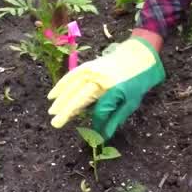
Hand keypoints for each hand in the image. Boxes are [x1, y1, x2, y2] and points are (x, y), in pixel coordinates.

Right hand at [47, 36, 164, 139]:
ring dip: (61, 98)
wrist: (138, 56)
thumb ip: (115, 117)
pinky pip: (72, 75)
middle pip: (80, 95)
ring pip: (73, 86)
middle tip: (55, 123)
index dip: (97, 121)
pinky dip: (62, 84)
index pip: (100, 108)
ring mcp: (93, 70)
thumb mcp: (131, 101)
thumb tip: (103, 135)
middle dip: (67, 110)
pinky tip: (54, 94)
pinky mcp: (89, 65)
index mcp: (114, 88)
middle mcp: (101, 78)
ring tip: (52, 111)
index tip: (93, 134)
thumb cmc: (136, 81)